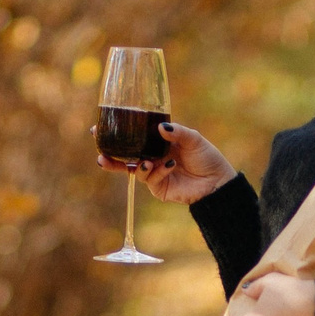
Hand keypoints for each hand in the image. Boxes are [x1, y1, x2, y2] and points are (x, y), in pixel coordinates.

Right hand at [97, 121, 235, 203]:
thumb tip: (160, 127)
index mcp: (156, 142)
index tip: (97, 129)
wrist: (217, 181)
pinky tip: (169, 166)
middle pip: (125, 157)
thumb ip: (177, 132)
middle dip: (111, 156)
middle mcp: (151, 156)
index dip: (115, 134)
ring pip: (134, 170)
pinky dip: (157, 172)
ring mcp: (153, 173)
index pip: (132, 137)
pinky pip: (150, 179)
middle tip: (101, 154)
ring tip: (145, 161)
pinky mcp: (159, 188)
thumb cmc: (207, 157)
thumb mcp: (193, 138)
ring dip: (137, 165)